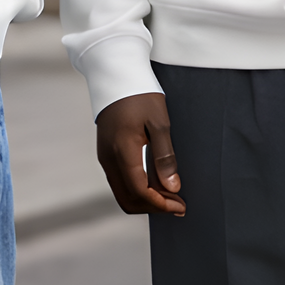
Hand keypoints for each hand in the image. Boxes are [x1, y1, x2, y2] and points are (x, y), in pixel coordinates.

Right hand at [94, 92, 185, 217]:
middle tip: (178, 205)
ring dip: (145, 200)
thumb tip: (172, 187)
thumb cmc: (140, 95)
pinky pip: (119, 182)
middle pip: (128, 199)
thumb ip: (164, 157)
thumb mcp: (159, 123)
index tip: (180, 206)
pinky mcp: (105, 154)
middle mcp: (109, 159)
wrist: (115, 76)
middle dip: (153, 207)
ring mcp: (105, 157)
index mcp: (122, 151)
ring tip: (170, 196)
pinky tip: (155, 183)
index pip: (140, 191)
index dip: (160, 204)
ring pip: (122, 193)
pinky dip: (137, 190)